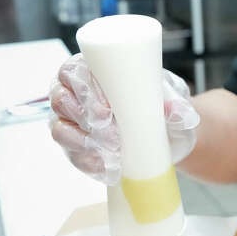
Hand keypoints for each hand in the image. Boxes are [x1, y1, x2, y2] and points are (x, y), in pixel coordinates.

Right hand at [49, 54, 199, 184]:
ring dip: (83, 142)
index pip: (74, 71)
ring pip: (60, 129)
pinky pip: (72, 155)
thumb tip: (175, 110)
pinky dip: (88, 162)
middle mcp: (75, 92)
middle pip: (61, 99)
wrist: (169, 136)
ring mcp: (72, 121)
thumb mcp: (175, 98)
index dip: (84, 88)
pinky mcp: (75, 147)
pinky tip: (107, 166)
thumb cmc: (165, 105)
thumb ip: (176, 102)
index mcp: (95, 69)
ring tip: (113, 151)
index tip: (106, 108)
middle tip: (112, 133)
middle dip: (83, 118)